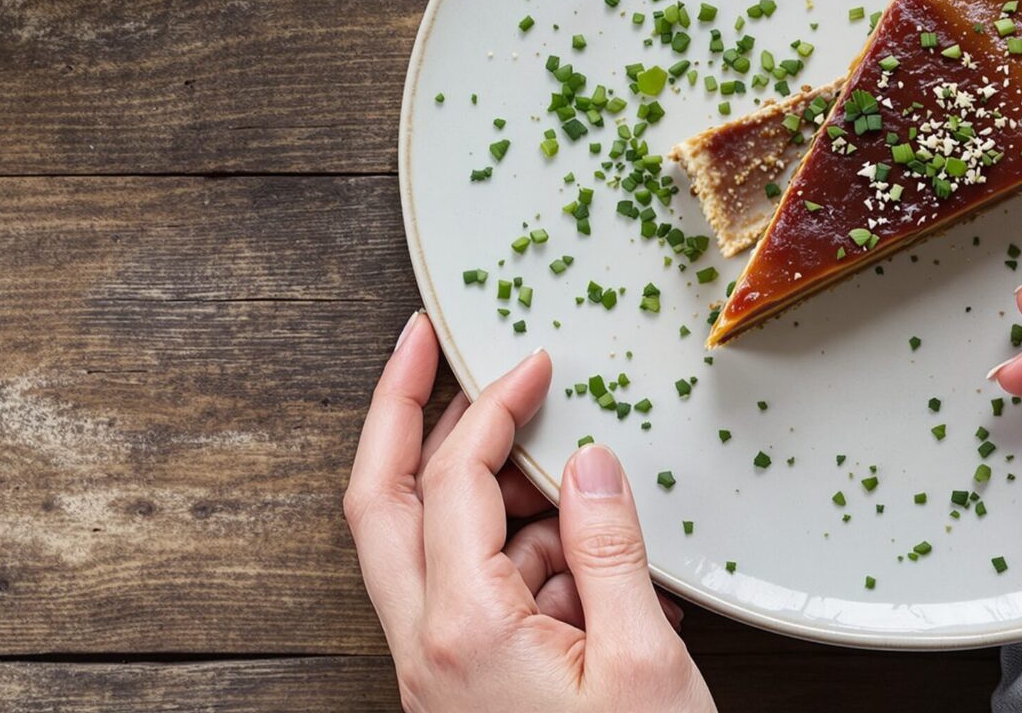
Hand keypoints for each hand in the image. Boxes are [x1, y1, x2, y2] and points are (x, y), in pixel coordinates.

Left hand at [345, 312, 714, 712]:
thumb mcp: (643, 664)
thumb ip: (610, 549)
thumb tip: (589, 460)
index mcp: (462, 630)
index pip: (451, 480)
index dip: (491, 407)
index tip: (532, 364)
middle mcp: (427, 648)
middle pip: (379, 502)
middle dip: (400, 412)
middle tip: (425, 343)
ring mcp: (438, 672)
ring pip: (424, 546)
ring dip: (488, 495)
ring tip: (576, 482)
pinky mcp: (464, 690)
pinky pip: (471, 596)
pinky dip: (522, 558)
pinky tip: (594, 561)